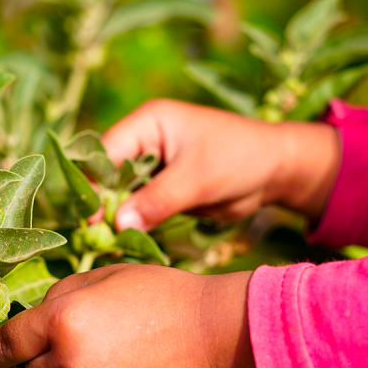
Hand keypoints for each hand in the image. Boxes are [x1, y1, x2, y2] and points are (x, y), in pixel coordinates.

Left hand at [0, 264, 260, 367]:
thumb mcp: (104, 277)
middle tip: (93, 351)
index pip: (4, 347)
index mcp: (61, 322)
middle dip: (51, 366)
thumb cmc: (163, 297)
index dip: (0, 351)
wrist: (222, 338)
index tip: (1, 355)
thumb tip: (23, 328)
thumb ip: (58, 300)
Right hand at [102, 99, 340, 230]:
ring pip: (121, 195)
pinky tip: (127, 243)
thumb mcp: (199, 178)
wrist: (275, 170)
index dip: (94, 185)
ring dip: (117, 218)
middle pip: (108, 175)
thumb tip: (117, 223)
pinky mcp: (163, 189)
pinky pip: (140, 208)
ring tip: (109, 244)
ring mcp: (153, 166)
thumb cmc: (240, 158)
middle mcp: (144, 141)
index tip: (91, 219)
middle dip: (103, 204)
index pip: (106, 153)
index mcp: (148, 123)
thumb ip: (157, 200)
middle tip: (95, 238)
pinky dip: (134, 224)